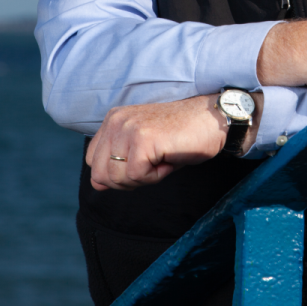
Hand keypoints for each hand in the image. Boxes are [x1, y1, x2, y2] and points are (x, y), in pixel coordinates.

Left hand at [85, 93, 261, 191]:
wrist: (214, 119)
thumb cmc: (183, 135)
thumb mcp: (144, 147)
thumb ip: (119, 161)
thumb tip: (98, 185)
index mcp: (113, 120)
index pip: (92, 162)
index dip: (118, 173)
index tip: (144, 163)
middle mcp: (116, 121)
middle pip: (100, 175)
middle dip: (129, 180)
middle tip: (155, 164)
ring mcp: (128, 128)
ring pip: (117, 178)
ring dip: (145, 178)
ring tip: (164, 158)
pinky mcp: (142, 138)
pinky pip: (137, 175)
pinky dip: (157, 175)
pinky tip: (170, 158)